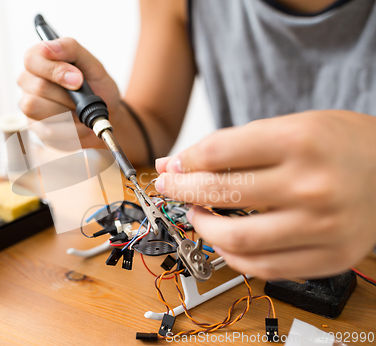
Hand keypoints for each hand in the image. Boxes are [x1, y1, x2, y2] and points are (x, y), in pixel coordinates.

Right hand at [18, 38, 120, 148]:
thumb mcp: (92, 64)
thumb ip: (71, 49)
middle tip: (84, 98)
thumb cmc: (96, 87)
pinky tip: (79, 124)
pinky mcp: (37, 129)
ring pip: (37, 109)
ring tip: (81, 111)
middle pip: (37, 87)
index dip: (55, 70)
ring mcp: (30, 107)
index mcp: (40, 61)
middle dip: (67, 95)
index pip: (32, 59)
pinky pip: (49, 130)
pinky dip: (72, 129)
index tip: (78, 79)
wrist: (107, 116)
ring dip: (68, 112)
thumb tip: (48, 47)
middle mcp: (29, 83)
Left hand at [155, 110, 375, 279]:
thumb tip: (177, 164)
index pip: (218, 153)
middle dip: (182, 192)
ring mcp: (322, 227)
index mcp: (300, 142)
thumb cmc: (338, 144)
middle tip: (172, 189)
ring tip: (198, 215)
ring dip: (202, 228)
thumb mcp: (288, 127)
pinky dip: (231, 255)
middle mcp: (311, 186)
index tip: (171, 167)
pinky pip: (262, 268)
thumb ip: (233, 146)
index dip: (183, 162)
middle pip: (221, 194)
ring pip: (235, 240)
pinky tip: (224, 240)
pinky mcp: (327, 257)